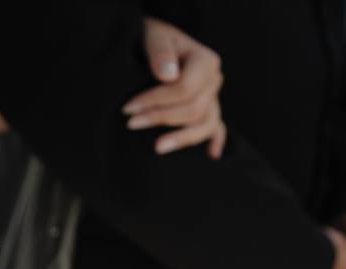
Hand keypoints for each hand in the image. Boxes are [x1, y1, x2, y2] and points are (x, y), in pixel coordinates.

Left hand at [124, 18, 226, 157]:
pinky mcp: (209, 108)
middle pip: (193, 109)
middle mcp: (213, 80)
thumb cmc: (156, 40)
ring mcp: (213, 97)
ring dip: (182, 138)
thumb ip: (161, 53)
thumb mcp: (155, 37)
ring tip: (157, 147)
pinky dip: (216, 141)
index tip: (129, 108)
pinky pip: (216, 127)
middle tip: (131, 123)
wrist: (159, 43)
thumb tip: (168, 75)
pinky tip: (211, 154)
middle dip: (160, 118)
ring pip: (205, 124)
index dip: (156, 101)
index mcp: (205, 61)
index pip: (184, 89)